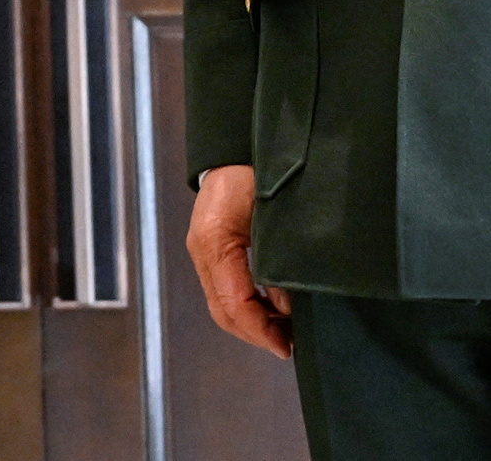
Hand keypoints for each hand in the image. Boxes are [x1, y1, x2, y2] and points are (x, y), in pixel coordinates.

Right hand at [187, 164, 291, 357]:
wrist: (237, 146)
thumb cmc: (258, 170)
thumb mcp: (275, 214)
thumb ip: (279, 259)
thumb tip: (286, 304)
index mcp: (215, 240)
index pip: (233, 302)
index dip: (260, 329)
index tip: (285, 346)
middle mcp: (202, 250)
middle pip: (223, 311)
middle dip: (255, 333)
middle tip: (288, 345)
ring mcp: (202, 251)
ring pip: (221, 305)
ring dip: (252, 323)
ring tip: (285, 330)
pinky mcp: (210, 250)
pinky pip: (224, 291)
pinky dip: (247, 307)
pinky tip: (273, 308)